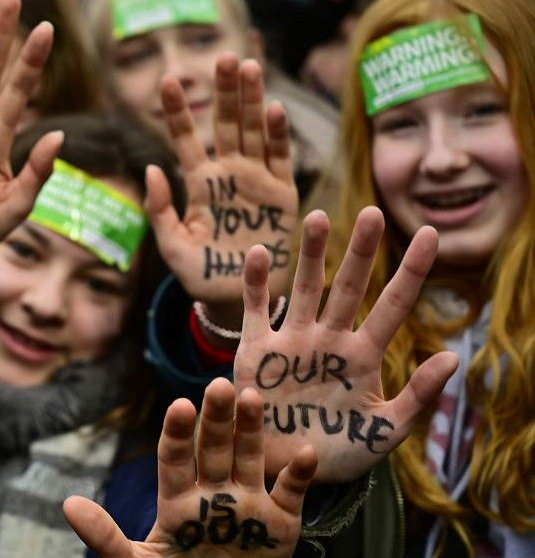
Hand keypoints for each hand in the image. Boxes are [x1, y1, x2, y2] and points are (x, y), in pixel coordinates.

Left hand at [64, 379, 316, 557]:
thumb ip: (105, 538)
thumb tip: (68, 505)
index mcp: (178, 500)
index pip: (174, 458)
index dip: (177, 433)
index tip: (179, 406)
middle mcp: (214, 493)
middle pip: (214, 448)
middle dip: (216, 419)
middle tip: (218, 386)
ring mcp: (248, 503)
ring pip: (249, 458)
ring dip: (252, 430)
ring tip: (251, 398)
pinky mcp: (281, 522)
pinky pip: (291, 492)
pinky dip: (299, 474)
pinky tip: (303, 452)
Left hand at [146, 55, 298, 333]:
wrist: (237, 299)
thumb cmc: (199, 274)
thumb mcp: (172, 246)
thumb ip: (160, 210)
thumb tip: (151, 168)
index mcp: (199, 183)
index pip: (185, 138)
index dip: (178, 110)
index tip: (167, 81)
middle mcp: (228, 174)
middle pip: (226, 123)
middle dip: (225, 91)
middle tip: (223, 57)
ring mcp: (256, 181)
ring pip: (254, 132)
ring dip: (252, 100)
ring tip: (248, 66)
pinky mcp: (282, 195)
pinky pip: (280, 159)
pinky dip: (277, 135)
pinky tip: (273, 110)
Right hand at [234, 207, 458, 482]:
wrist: (285, 469)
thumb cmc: (339, 454)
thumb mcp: (385, 432)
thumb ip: (418, 398)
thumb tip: (452, 357)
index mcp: (364, 356)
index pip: (392, 305)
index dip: (412, 271)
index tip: (433, 233)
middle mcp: (330, 339)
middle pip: (348, 286)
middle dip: (361, 251)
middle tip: (372, 213)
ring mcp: (292, 341)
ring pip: (305, 288)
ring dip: (312, 254)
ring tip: (319, 218)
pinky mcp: (256, 350)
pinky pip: (256, 310)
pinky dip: (256, 282)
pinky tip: (261, 252)